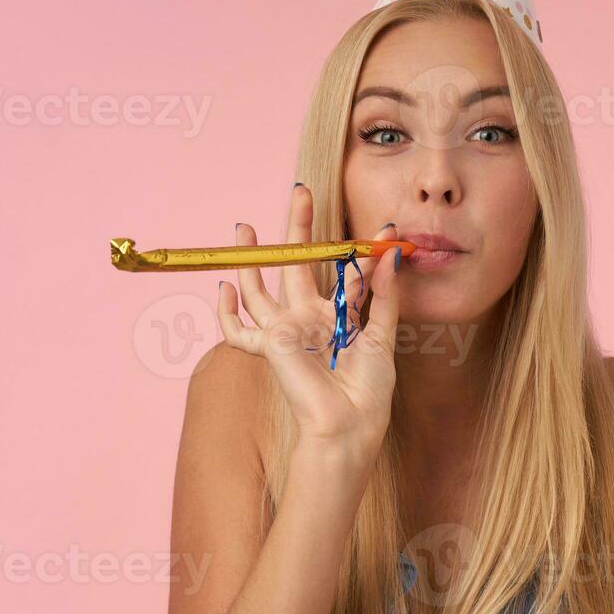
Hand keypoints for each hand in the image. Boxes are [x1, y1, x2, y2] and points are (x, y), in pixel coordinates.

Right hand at [217, 183, 401, 464]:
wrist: (348, 423)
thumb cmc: (367, 391)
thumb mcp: (383, 336)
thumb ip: (384, 294)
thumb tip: (389, 253)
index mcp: (338, 318)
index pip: (347, 274)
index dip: (363, 250)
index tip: (386, 227)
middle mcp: (309, 320)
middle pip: (298, 265)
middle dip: (297, 228)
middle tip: (300, 191)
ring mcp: (286, 331)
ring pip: (261, 289)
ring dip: (253, 257)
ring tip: (244, 226)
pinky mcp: (270, 344)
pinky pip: (238, 331)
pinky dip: (225, 313)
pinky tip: (223, 287)